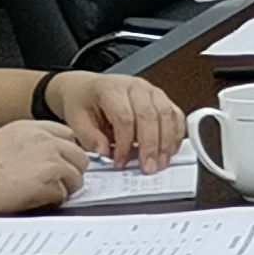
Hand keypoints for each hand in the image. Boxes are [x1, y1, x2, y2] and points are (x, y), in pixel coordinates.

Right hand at [0, 119, 86, 212]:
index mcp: (32, 127)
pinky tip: (35, 200)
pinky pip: (64, 194)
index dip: (66, 152)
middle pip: (79, 155)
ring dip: (64, 188)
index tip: (62, 162)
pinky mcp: (50, 181)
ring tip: (43, 193)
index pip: (68, 135)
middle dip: (70, 171)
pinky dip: (53, 201)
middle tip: (57, 182)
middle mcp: (45, 140)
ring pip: (76, 176)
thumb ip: (28, 144)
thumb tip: (42, 155)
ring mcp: (50, 160)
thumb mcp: (2, 141)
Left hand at [43, 72, 184, 169]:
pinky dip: (177, 134)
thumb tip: (106, 152)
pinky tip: (170, 150)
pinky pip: (176, 114)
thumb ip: (90, 137)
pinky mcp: (162, 98)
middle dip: (151, 146)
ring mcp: (152, 91)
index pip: (125, 117)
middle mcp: (135, 87)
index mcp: (112, 90)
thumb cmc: (83, 102)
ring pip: (167, 115)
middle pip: (150, 116)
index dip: (125, 143)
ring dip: (167, 142)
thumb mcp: (76, 120)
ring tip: (160, 163)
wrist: (88, 88)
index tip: (120, 162)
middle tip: (148, 168)